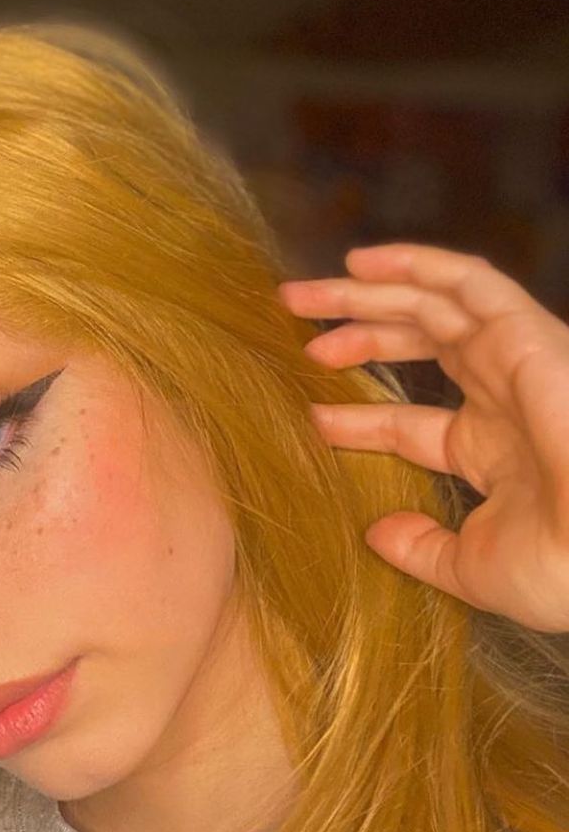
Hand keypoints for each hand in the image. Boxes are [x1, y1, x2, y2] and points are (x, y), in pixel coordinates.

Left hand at [278, 242, 568, 633]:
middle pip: (414, 345)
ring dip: (365, 293)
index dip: (356, 419)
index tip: (310, 415)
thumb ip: (421, 548)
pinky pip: (469, 283)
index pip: (407, 423)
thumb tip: (377, 534)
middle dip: (351, 329)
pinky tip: (361, 262)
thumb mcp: (469, 565)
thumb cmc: (555, 568)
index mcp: (490, 450)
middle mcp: (501, 398)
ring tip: (299, 294)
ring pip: (431, 305)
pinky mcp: (527, 335)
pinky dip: (416, 264)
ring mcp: (515, 362)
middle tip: (290, 324)